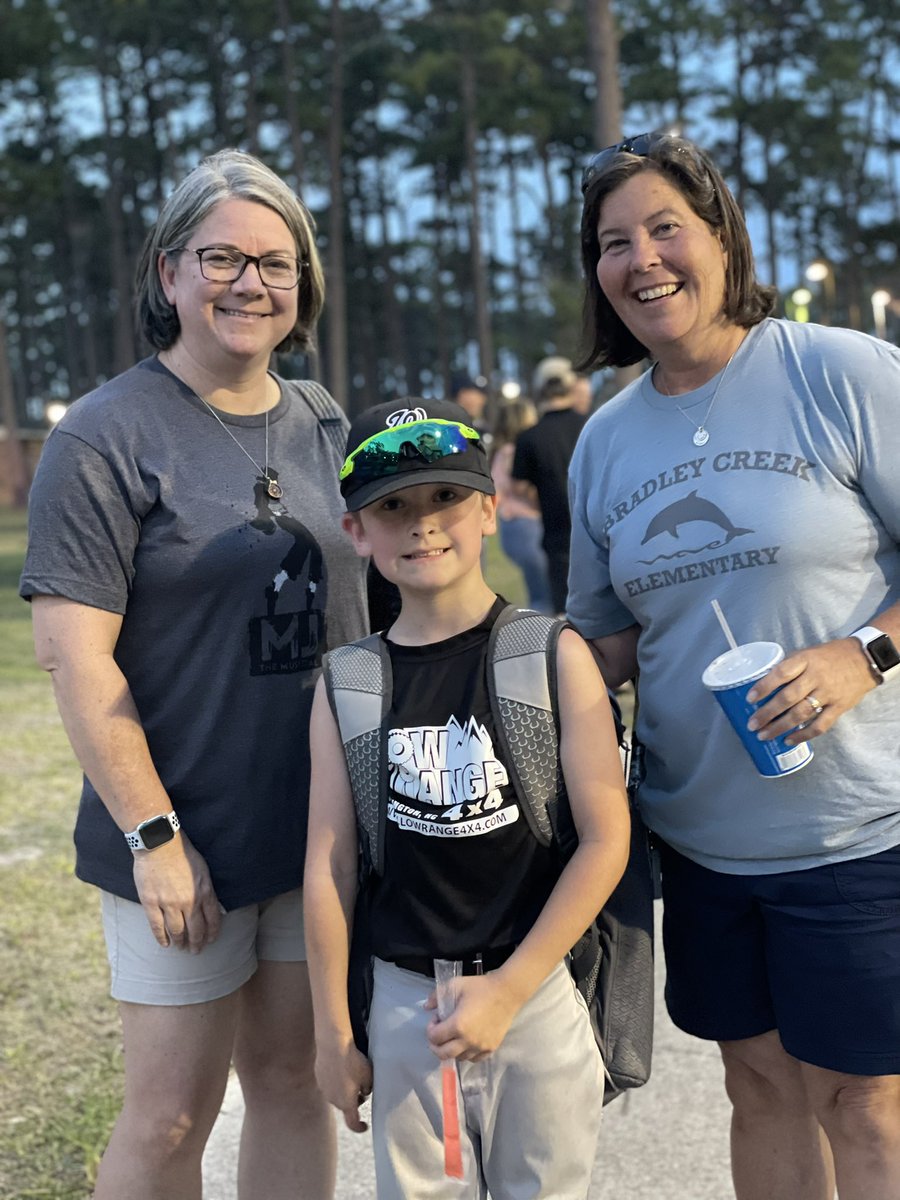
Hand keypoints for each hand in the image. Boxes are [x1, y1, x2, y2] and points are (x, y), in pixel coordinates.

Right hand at [132, 831, 222, 952]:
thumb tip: (211, 907)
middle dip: (197, 943)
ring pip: (177, 931)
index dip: (212, 933)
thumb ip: (207, 890)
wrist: (160, 844)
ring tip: (181, 948)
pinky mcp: (151, 903)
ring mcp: (169, 904)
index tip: (210, 940)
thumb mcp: (203, 870)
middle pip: (195, 930)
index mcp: (204, 892)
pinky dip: (162, 938)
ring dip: (180, 943)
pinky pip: (157, 927)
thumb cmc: (183, 853)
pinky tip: (165, 944)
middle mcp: (189, 901)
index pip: (212, 920)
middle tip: (195, 950)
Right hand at [314, 1039, 372, 1132]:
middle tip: (362, 1089)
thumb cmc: (353, 1062)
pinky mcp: (319, 1077)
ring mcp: (324, 1089)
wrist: (333, 1045)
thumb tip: (363, 1092)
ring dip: (344, 1090)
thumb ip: (367, 1089)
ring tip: (351, 1074)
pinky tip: (340, 1068)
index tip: (365, 1126)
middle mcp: (334, 1100)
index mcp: (347, 1104)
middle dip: (354, 1101)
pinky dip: (336, 1081)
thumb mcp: (368, 1076)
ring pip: (337, 1095)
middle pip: (345, 1107)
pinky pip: (330, 1084)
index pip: (353, 1124)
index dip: (359, 1127)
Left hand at [425, 973, 521, 1061]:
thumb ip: (436, 996)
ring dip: (451, 1049)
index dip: (430, 1029)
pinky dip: (466, 1053)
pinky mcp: (491, 1049)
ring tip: (454, 1036)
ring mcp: (480, 1047)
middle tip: (438, 1034)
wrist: (506, 992)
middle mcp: (468, 1041)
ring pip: (458, 1058)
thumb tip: (426, 1007)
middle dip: (435, 1045)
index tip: (436, 1019)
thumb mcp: (455, 985)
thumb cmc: (480, 988)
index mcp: (457, 1025)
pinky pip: (473, 1059)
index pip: (434, 1038)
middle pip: (443, 1054)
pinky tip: (466, 1042)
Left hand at [745, 637, 877, 744]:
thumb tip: (765, 684)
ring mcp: (829, 693)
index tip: (750, 699)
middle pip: (788, 697)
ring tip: (764, 735)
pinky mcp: (839, 707)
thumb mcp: (809, 653)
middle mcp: (816, 677)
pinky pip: (820, 725)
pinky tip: (788, 740)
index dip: (764, 686)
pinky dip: (803, 735)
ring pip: (801, 714)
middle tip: (752, 724)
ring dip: (780, 727)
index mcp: (806, 660)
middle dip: (767, 713)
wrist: (865, 659)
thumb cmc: (830, 656)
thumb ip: (790, 667)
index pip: (781, 673)